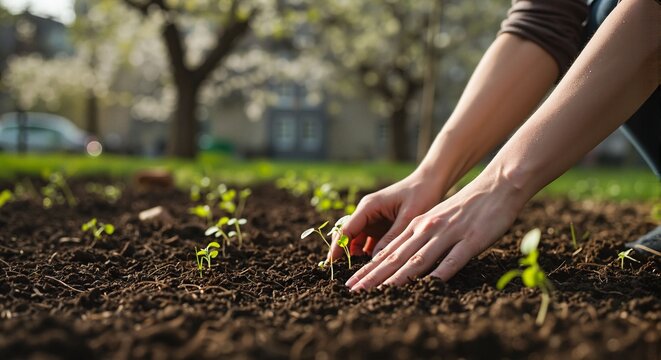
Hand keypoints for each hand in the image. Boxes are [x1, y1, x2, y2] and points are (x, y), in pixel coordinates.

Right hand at [327, 171, 446, 261]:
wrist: (430, 182)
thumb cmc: (420, 194)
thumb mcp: (408, 217)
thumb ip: (392, 237)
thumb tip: (376, 259)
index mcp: (368, 207)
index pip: (346, 229)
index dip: (337, 247)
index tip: (329, 264)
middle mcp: (367, 213)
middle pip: (347, 236)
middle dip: (342, 253)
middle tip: (339, 273)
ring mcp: (373, 220)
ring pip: (357, 241)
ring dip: (356, 255)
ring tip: (357, 275)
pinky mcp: (381, 227)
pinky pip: (369, 242)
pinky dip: (368, 254)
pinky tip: (372, 267)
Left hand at [345, 174, 526, 290]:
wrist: (496, 185)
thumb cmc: (467, 207)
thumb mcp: (437, 219)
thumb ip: (420, 239)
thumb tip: (404, 261)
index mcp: (418, 225)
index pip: (387, 251)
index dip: (368, 269)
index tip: (351, 283)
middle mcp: (427, 229)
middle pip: (395, 257)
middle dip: (372, 276)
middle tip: (353, 291)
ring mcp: (448, 234)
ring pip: (418, 259)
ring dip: (397, 278)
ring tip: (378, 292)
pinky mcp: (470, 239)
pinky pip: (453, 259)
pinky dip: (439, 273)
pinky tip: (427, 285)